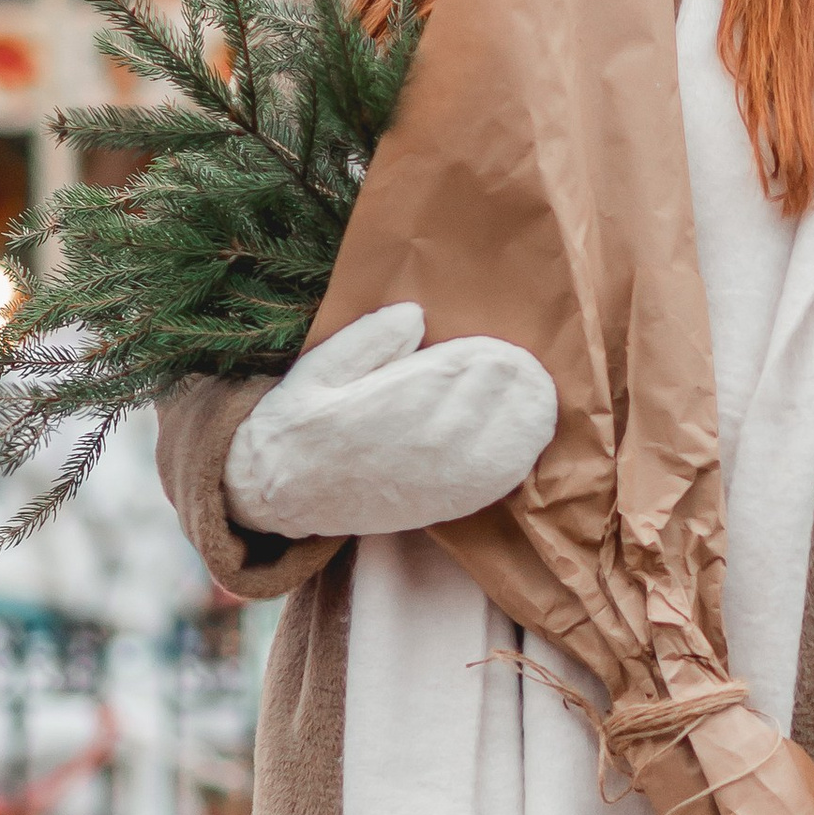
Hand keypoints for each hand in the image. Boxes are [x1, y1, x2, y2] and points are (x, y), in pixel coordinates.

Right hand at [225, 303, 556, 541]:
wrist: (283, 494)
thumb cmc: (300, 424)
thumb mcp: (320, 367)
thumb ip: (369, 338)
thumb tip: (415, 314)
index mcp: (408, 394)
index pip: (482, 361)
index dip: (494, 351)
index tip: (493, 347)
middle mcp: (437, 433)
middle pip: (505, 388)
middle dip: (514, 373)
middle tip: (516, 365)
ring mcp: (451, 471)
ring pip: (520, 427)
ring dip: (530, 405)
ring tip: (528, 389)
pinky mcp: (455, 500)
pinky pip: (511, 470)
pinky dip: (525, 445)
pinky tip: (525, 429)